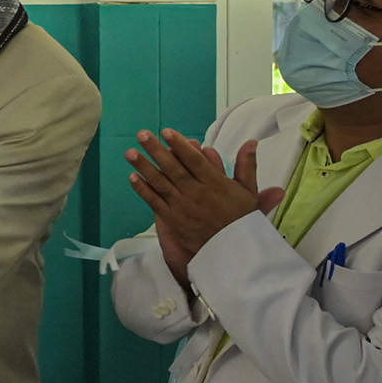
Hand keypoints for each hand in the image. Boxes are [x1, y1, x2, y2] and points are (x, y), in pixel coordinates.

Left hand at [127, 134, 278, 276]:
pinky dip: (143, 190)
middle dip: (157, 151)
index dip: (180, 146)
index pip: (195, 161)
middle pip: (174, 169)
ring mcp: (182, 207)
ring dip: (144, 167)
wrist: (232, 250)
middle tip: (142, 134)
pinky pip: (155, 203)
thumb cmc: (240, 218)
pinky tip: (132, 177)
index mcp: (215, 184)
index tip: (167, 131)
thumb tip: (251, 142)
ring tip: (130, 153)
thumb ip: (247, 166)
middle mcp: (196, 193)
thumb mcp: (248, 191)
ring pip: (161, 183)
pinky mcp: (172, 220)